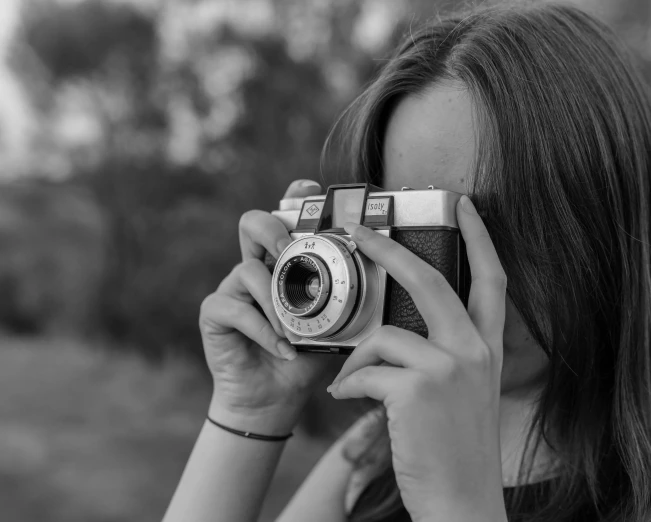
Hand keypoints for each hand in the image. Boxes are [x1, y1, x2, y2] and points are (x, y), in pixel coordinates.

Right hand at [200, 179, 330, 432]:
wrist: (274, 400)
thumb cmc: (305, 359)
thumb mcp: (335, 328)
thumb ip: (347, 302)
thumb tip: (385, 282)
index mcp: (285, 264)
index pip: (285, 218)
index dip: (293, 199)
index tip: (309, 191)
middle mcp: (257, 267)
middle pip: (253, 223)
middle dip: (274, 231)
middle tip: (293, 253)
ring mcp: (232, 288)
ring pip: (248, 270)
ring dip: (277, 303)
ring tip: (295, 332)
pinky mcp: (215, 313)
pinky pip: (238, 309)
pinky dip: (264, 330)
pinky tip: (283, 350)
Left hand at [327, 196, 507, 521]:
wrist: (463, 503)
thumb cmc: (454, 452)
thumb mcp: (463, 395)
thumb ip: (442, 358)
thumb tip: (387, 334)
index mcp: (486, 351)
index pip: (492, 280)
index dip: (481, 239)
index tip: (467, 206)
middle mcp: (473, 352)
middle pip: (431, 280)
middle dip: (391, 250)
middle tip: (360, 230)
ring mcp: (449, 368)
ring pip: (383, 335)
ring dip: (356, 359)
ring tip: (347, 385)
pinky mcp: (418, 388)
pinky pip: (365, 371)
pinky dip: (348, 386)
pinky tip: (348, 403)